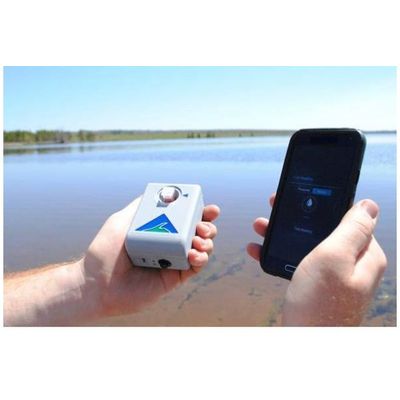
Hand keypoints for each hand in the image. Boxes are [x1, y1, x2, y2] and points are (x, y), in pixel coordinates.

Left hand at [82, 197, 219, 318]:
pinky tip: (193, 255)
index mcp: (159, 229)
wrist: (96, 284)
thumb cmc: (104, 252)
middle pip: (198, 232)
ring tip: (197, 241)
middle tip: (203, 226)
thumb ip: (141, 207)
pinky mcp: (173, 278)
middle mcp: (169, 244)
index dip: (201, 212)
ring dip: (207, 242)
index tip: (210, 208)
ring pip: (201, 249)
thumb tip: (159, 192)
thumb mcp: (121, 221)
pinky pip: (194, 268)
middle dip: (207, 227)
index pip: (185, 218)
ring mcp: (172, 261)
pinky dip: (200, 260)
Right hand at [247, 194, 386, 325]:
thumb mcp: (334, 257)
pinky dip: (279, 252)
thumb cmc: (320, 304)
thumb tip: (368, 204)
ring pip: (307, 242)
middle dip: (295, 216)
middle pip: (323, 227)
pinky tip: (260, 248)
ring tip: (260, 225)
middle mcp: (352, 263)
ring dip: (282, 232)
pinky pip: (298, 260)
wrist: (305, 344)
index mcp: (363, 253)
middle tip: (274, 206)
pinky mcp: (318, 285)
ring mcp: (334, 275)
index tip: (295, 194)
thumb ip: (352, 228)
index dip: (321, 202)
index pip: (346, 215)